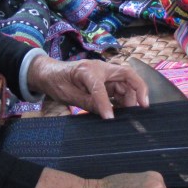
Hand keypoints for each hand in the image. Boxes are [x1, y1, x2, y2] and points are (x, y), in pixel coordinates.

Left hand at [27, 57, 148, 118]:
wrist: (48, 73)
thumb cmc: (55, 81)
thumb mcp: (68, 95)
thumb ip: (88, 103)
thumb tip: (107, 114)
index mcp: (87, 70)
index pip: (101, 87)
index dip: (106, 103)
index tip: (110, 118)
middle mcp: (100, 69)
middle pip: (127, 76)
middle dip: (136, 92)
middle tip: (138, 110)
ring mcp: (104, 75)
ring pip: (126, 84)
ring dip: (131, 98)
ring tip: (130, 115)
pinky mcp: (105, 81)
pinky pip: (119, 90)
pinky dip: (123, 100)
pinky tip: (123, 112)